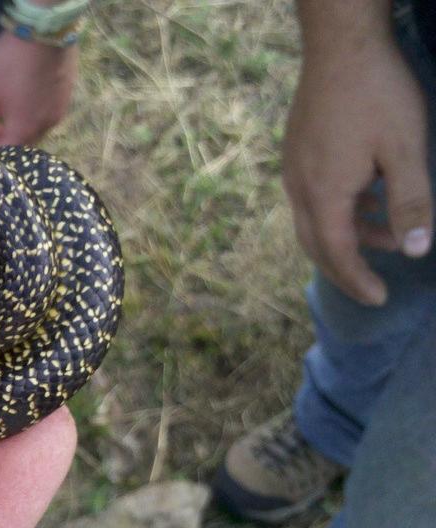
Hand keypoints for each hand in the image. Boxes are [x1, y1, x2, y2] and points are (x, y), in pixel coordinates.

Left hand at [0, 31, 76, 148]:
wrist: (44, 33)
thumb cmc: (9, 64)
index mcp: (24, 130)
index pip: (5, 153)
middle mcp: (45, 126)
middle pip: (23, 144)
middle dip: (5, 139)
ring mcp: (59, 112)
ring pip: (37, 129)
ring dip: (20, 126)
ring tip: (8, 110)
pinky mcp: (67, 97)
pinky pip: (48, 115)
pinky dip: (34, 114)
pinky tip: (26, 99)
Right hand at [283, 2, 431, 305]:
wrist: (341, 45)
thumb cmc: (377, 94)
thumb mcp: (406, 149)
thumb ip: (411, 202)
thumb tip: (417, 249)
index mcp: (324, 191)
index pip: (337, 251)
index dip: (357, 279)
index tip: (380, 298)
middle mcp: (299, 185)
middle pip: (315, 243)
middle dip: (345, 268)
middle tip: (373, 286)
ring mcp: (294, 167)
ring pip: (313, 220)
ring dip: (347, 236)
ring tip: (388, 234)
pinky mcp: (297, 151)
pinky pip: (312, 196)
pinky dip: (338, 211)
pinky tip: (368, 198)